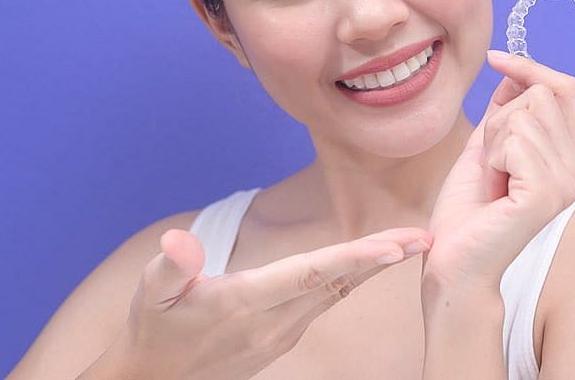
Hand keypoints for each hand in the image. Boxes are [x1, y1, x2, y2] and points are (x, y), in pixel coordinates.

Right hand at [111, 226, 431, 379]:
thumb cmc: (152, 331)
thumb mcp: (150, 295)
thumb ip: (170, 267)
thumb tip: (177, 242)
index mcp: (246, 303)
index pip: (310, 275)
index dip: (354, 260)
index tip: (394, 248)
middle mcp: (273, 322)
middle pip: (337, 282)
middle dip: (382, 257)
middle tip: (423, 237)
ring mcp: (281, 333)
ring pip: (336, 292)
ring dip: (373, 267)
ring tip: (410, 244)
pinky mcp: (282, 337)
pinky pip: (326, 301)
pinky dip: (353, 278)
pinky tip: (372, 263)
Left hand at [422, 50, 574, 293]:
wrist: (453, 261)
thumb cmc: (466, 212)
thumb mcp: (485, 147)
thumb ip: (504, 112)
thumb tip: (513, 72)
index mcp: (567, 159)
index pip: (565, 90)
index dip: (531, 67)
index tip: (496, 60)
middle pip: (540, 94)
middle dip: (500, 117)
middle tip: (490, 162)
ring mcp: (565, 183)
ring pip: (524, 114)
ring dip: (493, 141)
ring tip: (492, 178)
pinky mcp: (545, 194)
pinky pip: (515, 140)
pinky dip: (492, 157)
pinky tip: (493, 188)